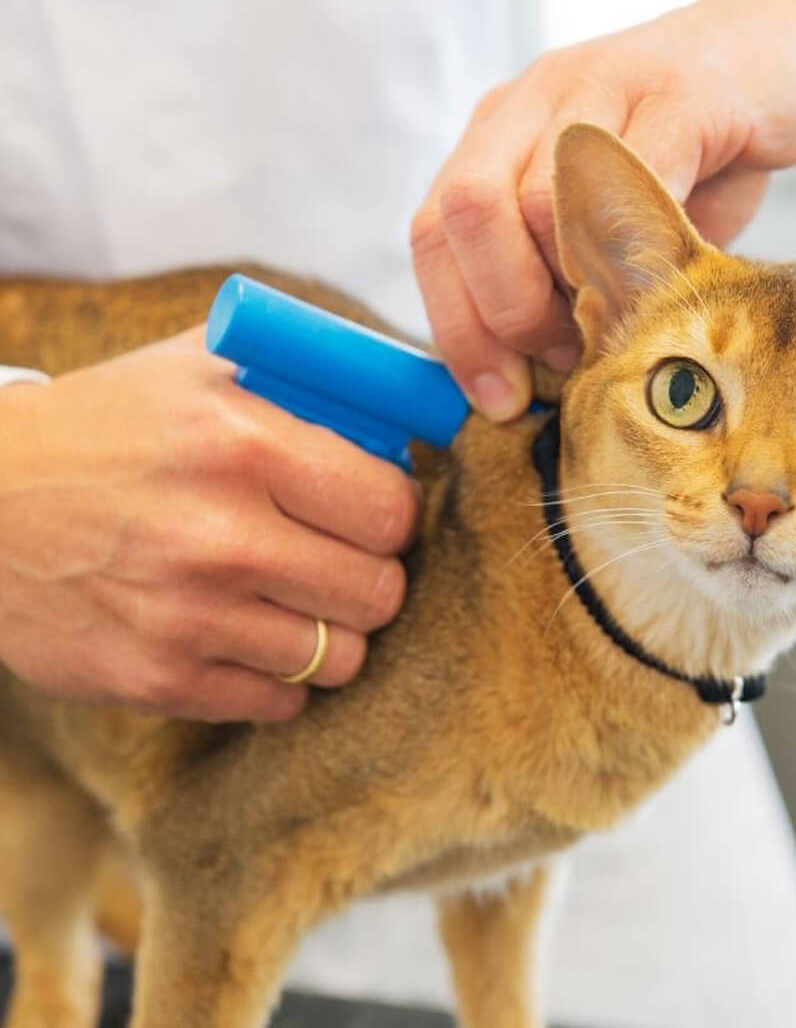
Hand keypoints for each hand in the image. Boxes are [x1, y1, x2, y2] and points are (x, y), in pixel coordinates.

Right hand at [0, 327, 419, 721]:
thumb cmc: (108, 425)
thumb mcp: (202, 365)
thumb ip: (312, 379)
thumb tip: (413, 412)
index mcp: (242, 444)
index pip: (390, 511)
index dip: (394, 514)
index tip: (374, 513)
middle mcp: (219, 537)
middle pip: (378, 592)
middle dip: (372, 575)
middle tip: (342, 559)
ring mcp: (187, 618)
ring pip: (339, 657)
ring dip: (330, 630)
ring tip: (294, 598)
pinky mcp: (156, 679)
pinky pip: (280, 703)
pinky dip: (279, 675)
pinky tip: (249, 634)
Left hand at [412, 0, 795, 419]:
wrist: (778, 52)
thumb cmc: (688, 156)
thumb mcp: (606, 224)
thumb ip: (560, 285)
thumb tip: (531, 382)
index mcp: (497, 138)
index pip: (432, 237)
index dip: (458, 331)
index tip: (500, 399)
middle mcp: (531, 102)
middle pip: (465, 214)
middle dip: (506, 314)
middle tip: (564, 354)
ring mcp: (599, 88)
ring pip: (537, 204)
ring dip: (572, 293)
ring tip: (618, 324)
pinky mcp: (678, 95)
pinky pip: (634, 183)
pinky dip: (639, 256)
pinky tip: (664, 284)